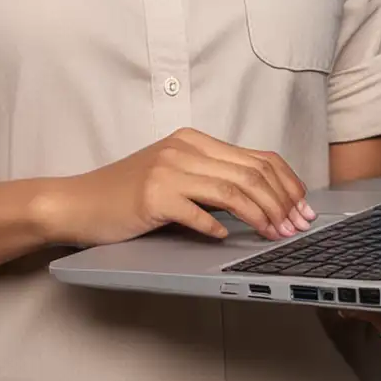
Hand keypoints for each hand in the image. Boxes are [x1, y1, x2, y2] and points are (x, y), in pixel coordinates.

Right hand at [33, 127, 315, 247]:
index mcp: (193, 141)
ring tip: (273, 236)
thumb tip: (265, 202)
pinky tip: (225, 239)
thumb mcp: (173, 175)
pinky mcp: (153, 196)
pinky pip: (197, 212)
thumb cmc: (126, 194)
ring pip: (232, 191)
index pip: (258, 157)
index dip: (287, 184)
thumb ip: (212, 179)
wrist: (78, 202)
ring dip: (260, 217)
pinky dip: (217, 227)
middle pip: (251, 174)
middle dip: (282, 204)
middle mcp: (183, 149)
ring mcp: (167, 171)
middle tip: (296, 229)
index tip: (303, 209)